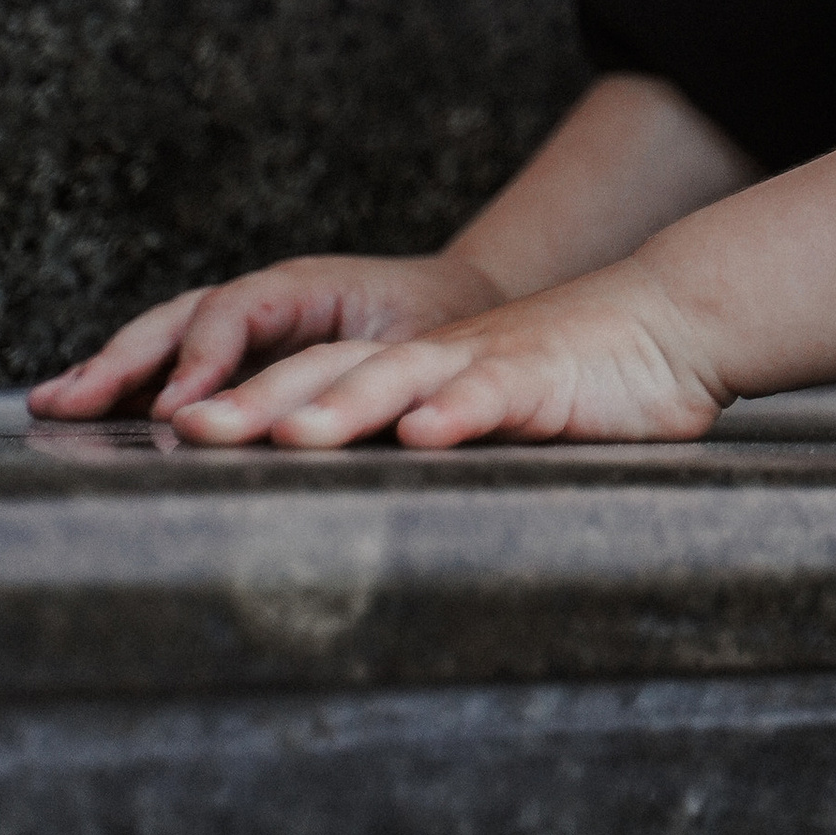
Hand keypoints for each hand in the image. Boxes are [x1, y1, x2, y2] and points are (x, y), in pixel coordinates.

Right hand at [31, 250, 505, 423]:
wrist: (464, 303)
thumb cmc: (446, 325)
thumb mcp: (421, 350)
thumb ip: (374, 383)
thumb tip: (323, 425)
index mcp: (310, 286)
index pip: (240, 312)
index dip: (203, 357)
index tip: (175, 410)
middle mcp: (268, 297)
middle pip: (182, 317)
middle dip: (122, 358)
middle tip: (67, 403)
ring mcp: (250, 320)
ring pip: (167, 333)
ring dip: (110, 366)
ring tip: (52, 404)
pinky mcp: (243, 349)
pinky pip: (176, 356)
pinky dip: (130, 379)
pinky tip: (87, 409)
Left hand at [163, 258, 726, 450]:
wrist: (667, 323)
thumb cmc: (569, 381)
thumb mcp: (478, 417)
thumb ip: (418, 447)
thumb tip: (345, 511)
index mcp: (409, 369)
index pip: (308, 377)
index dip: (241, 398)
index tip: (169, 431)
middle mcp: (432, 357)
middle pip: (331, 371)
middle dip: (258, 402)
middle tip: (188, 430)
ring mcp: (484, 361)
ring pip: (399, 376)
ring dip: (341, 405)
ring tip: (288, 435)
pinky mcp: (542, 375)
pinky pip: (493, 391)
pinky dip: (458, 409)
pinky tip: (428, 430)